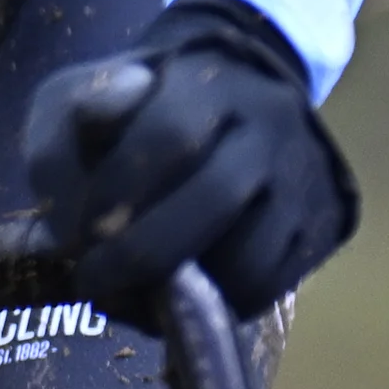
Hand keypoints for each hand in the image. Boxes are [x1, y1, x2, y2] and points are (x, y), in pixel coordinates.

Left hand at [25, 0, 358, 319]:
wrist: (234, 93)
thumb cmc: (138, 102)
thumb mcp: (85, 88)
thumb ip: (70, 118)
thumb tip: (87, 157)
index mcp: (209, 82)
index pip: (167, 135)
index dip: (116, 192)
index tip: (77, 233)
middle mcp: (270, 125)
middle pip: (216, 198)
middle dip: (143, 252)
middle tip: (94, 281)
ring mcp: (303, 179)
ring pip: (251, 254)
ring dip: (182, 293)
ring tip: (131, 299)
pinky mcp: (319, 227)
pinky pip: (272, 285)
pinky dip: (217, 306)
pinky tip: (175, 302)